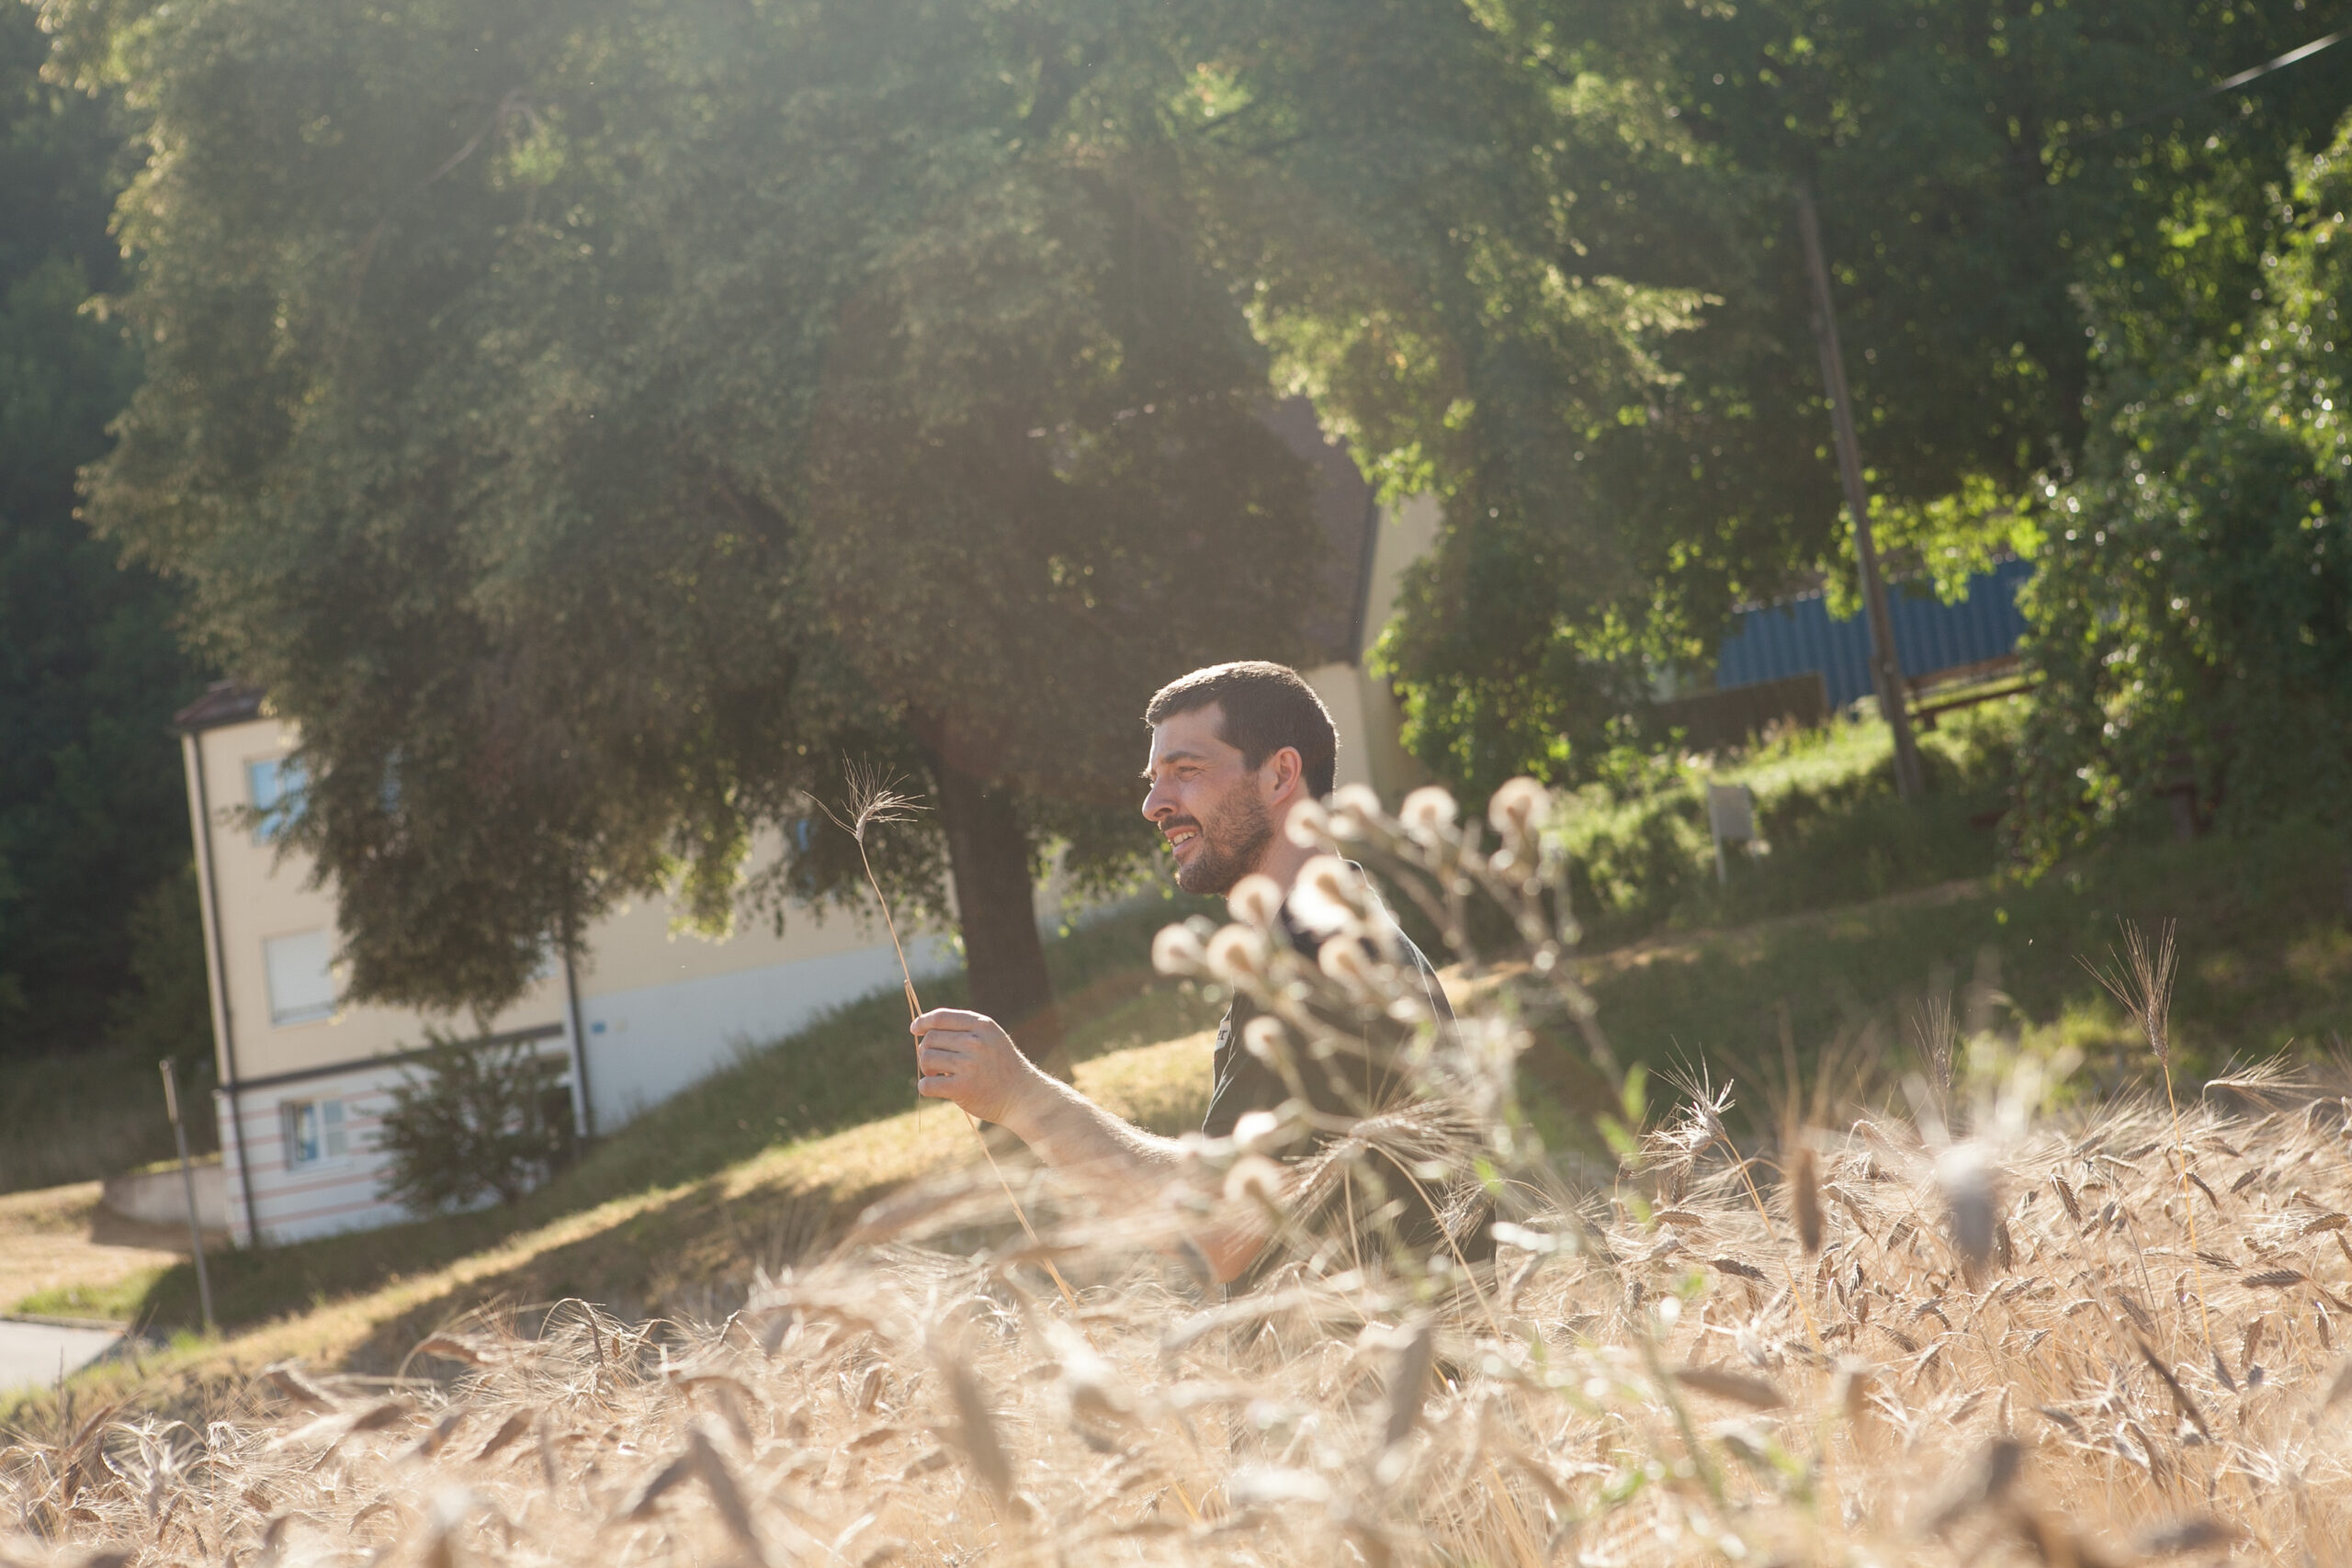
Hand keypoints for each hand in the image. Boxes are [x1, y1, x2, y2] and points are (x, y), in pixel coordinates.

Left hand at [911, 1008, 1040, 1127]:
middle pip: (931, 1038)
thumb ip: (965, 1031)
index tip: (915, 1028)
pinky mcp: (963, 1088)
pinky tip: (933, 1088)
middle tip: (934, 1063)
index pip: (942, 1017)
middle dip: (926, 1050)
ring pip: (927, 1059)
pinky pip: (927, 1084)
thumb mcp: (991, 1039)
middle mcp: (976, 1042)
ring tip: (936, 1075)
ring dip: (926, 1069)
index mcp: (982, 1026)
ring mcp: (969, 1065)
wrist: (1023, 1096)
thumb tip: (925, 1030)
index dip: (924, 1021)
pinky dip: (925, 1086)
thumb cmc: (1002, 1068)